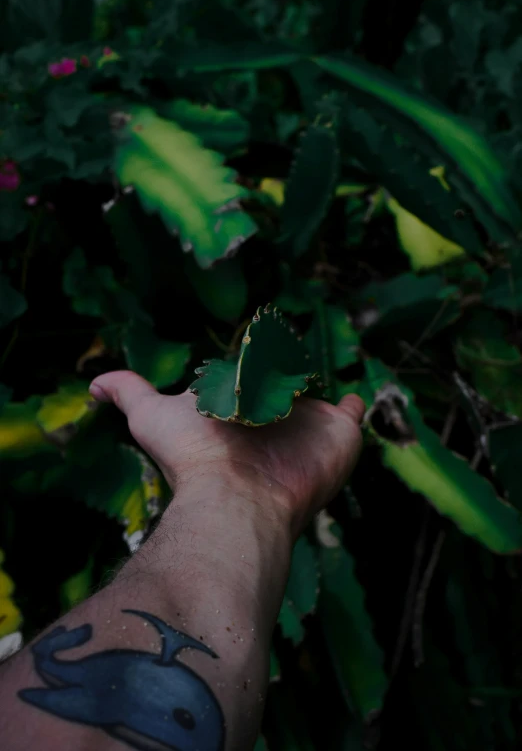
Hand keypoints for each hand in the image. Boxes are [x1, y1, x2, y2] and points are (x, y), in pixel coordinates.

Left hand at [89, 371, 363, 535]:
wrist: (236, 494)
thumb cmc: (193, 452)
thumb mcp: (150, 416)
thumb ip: (128, 392)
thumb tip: (93, 384)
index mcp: (235, 405)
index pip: (245, 381)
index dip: (246, 369)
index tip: (249, 352)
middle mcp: (270, 416)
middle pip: (282, 388)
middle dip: (284, 376)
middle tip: (289, 355)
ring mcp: (306, 425)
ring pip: (315, 399)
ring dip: (316, 387)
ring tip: (316, 374)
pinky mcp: (338, 432)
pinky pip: (350, 414)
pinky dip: (353, 407)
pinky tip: (351, 401)